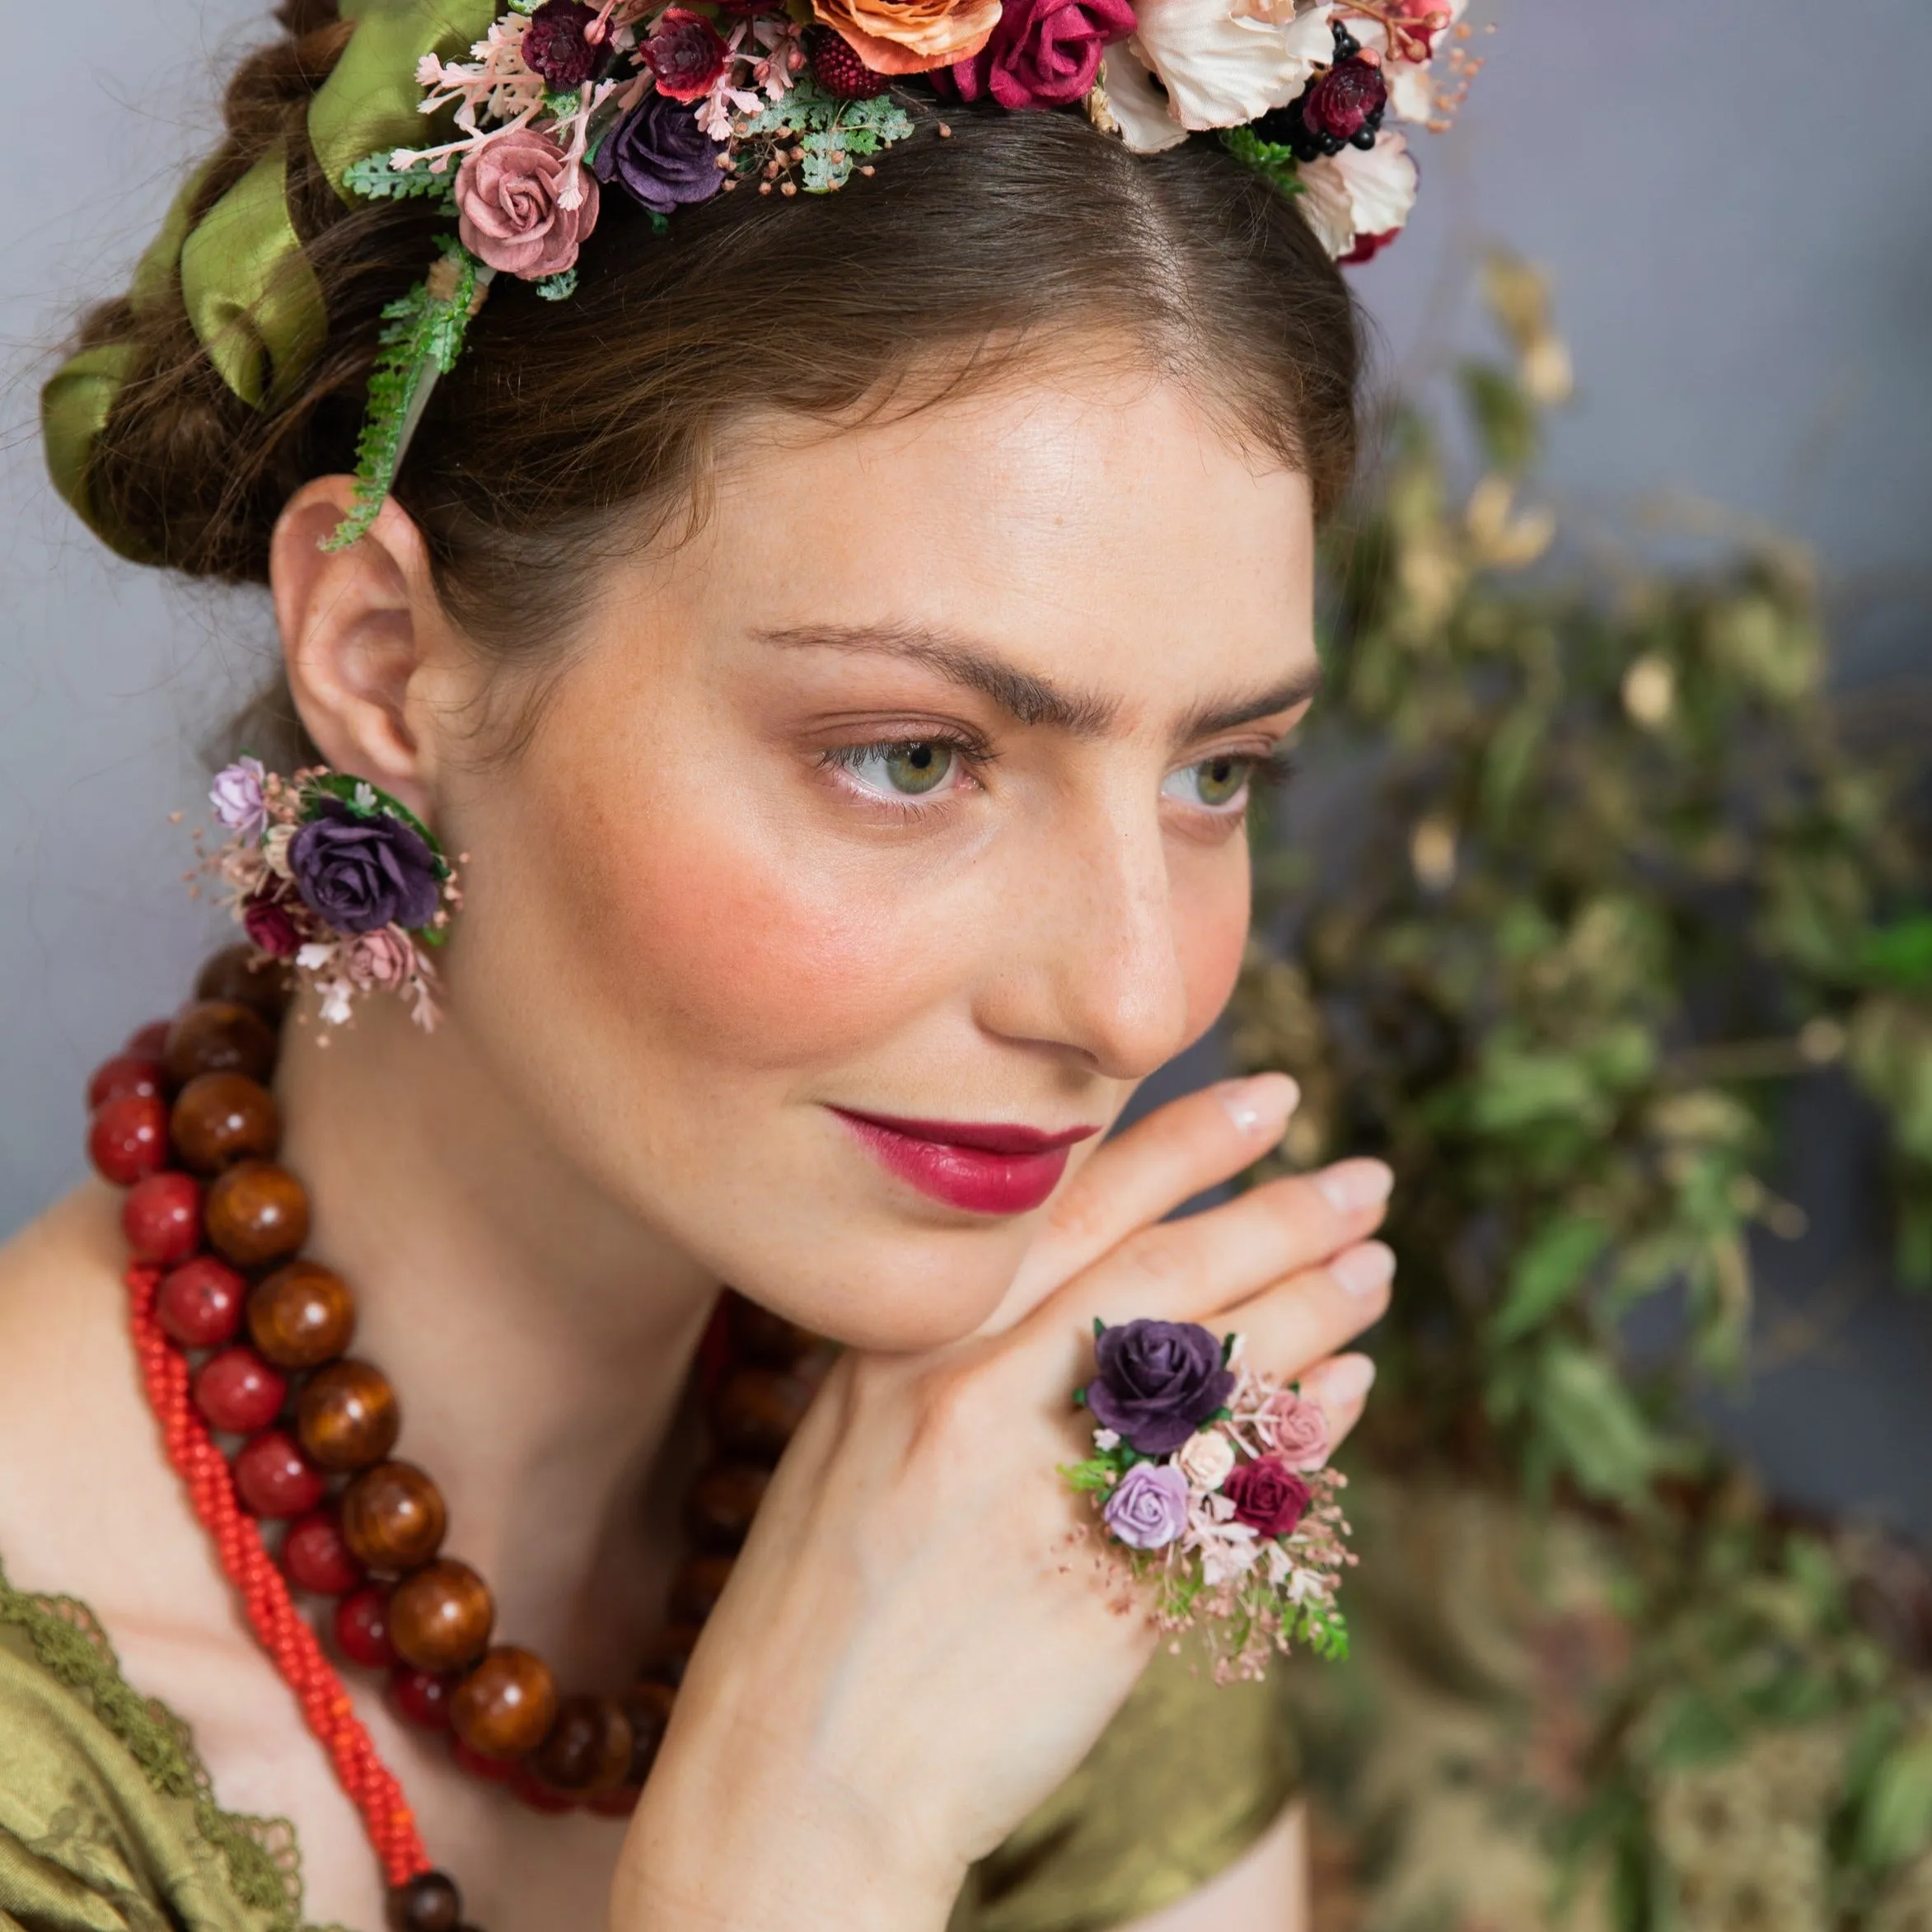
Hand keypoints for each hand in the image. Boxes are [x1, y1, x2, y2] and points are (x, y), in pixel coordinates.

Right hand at [613, 1075, 1390, 1931]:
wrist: (791, 1781)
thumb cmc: (820, 1605)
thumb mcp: (859, 1438)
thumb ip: (960, 1355)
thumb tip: (1107, 1287)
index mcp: (907, 1343)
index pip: (1070, 1206)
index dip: (1182, 1138)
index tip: (1268, 1097)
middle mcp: (972, 1393)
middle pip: (1165, 1268)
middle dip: (1282, 1208)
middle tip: (1364, 1179)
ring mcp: (1041, 1488)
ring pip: (1217, 1364)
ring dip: (1316, 1304)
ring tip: (1375, 1265)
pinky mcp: (1108, 1586)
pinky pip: (1237, 1488)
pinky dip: (1303, 1431)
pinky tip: (1350, 1394)